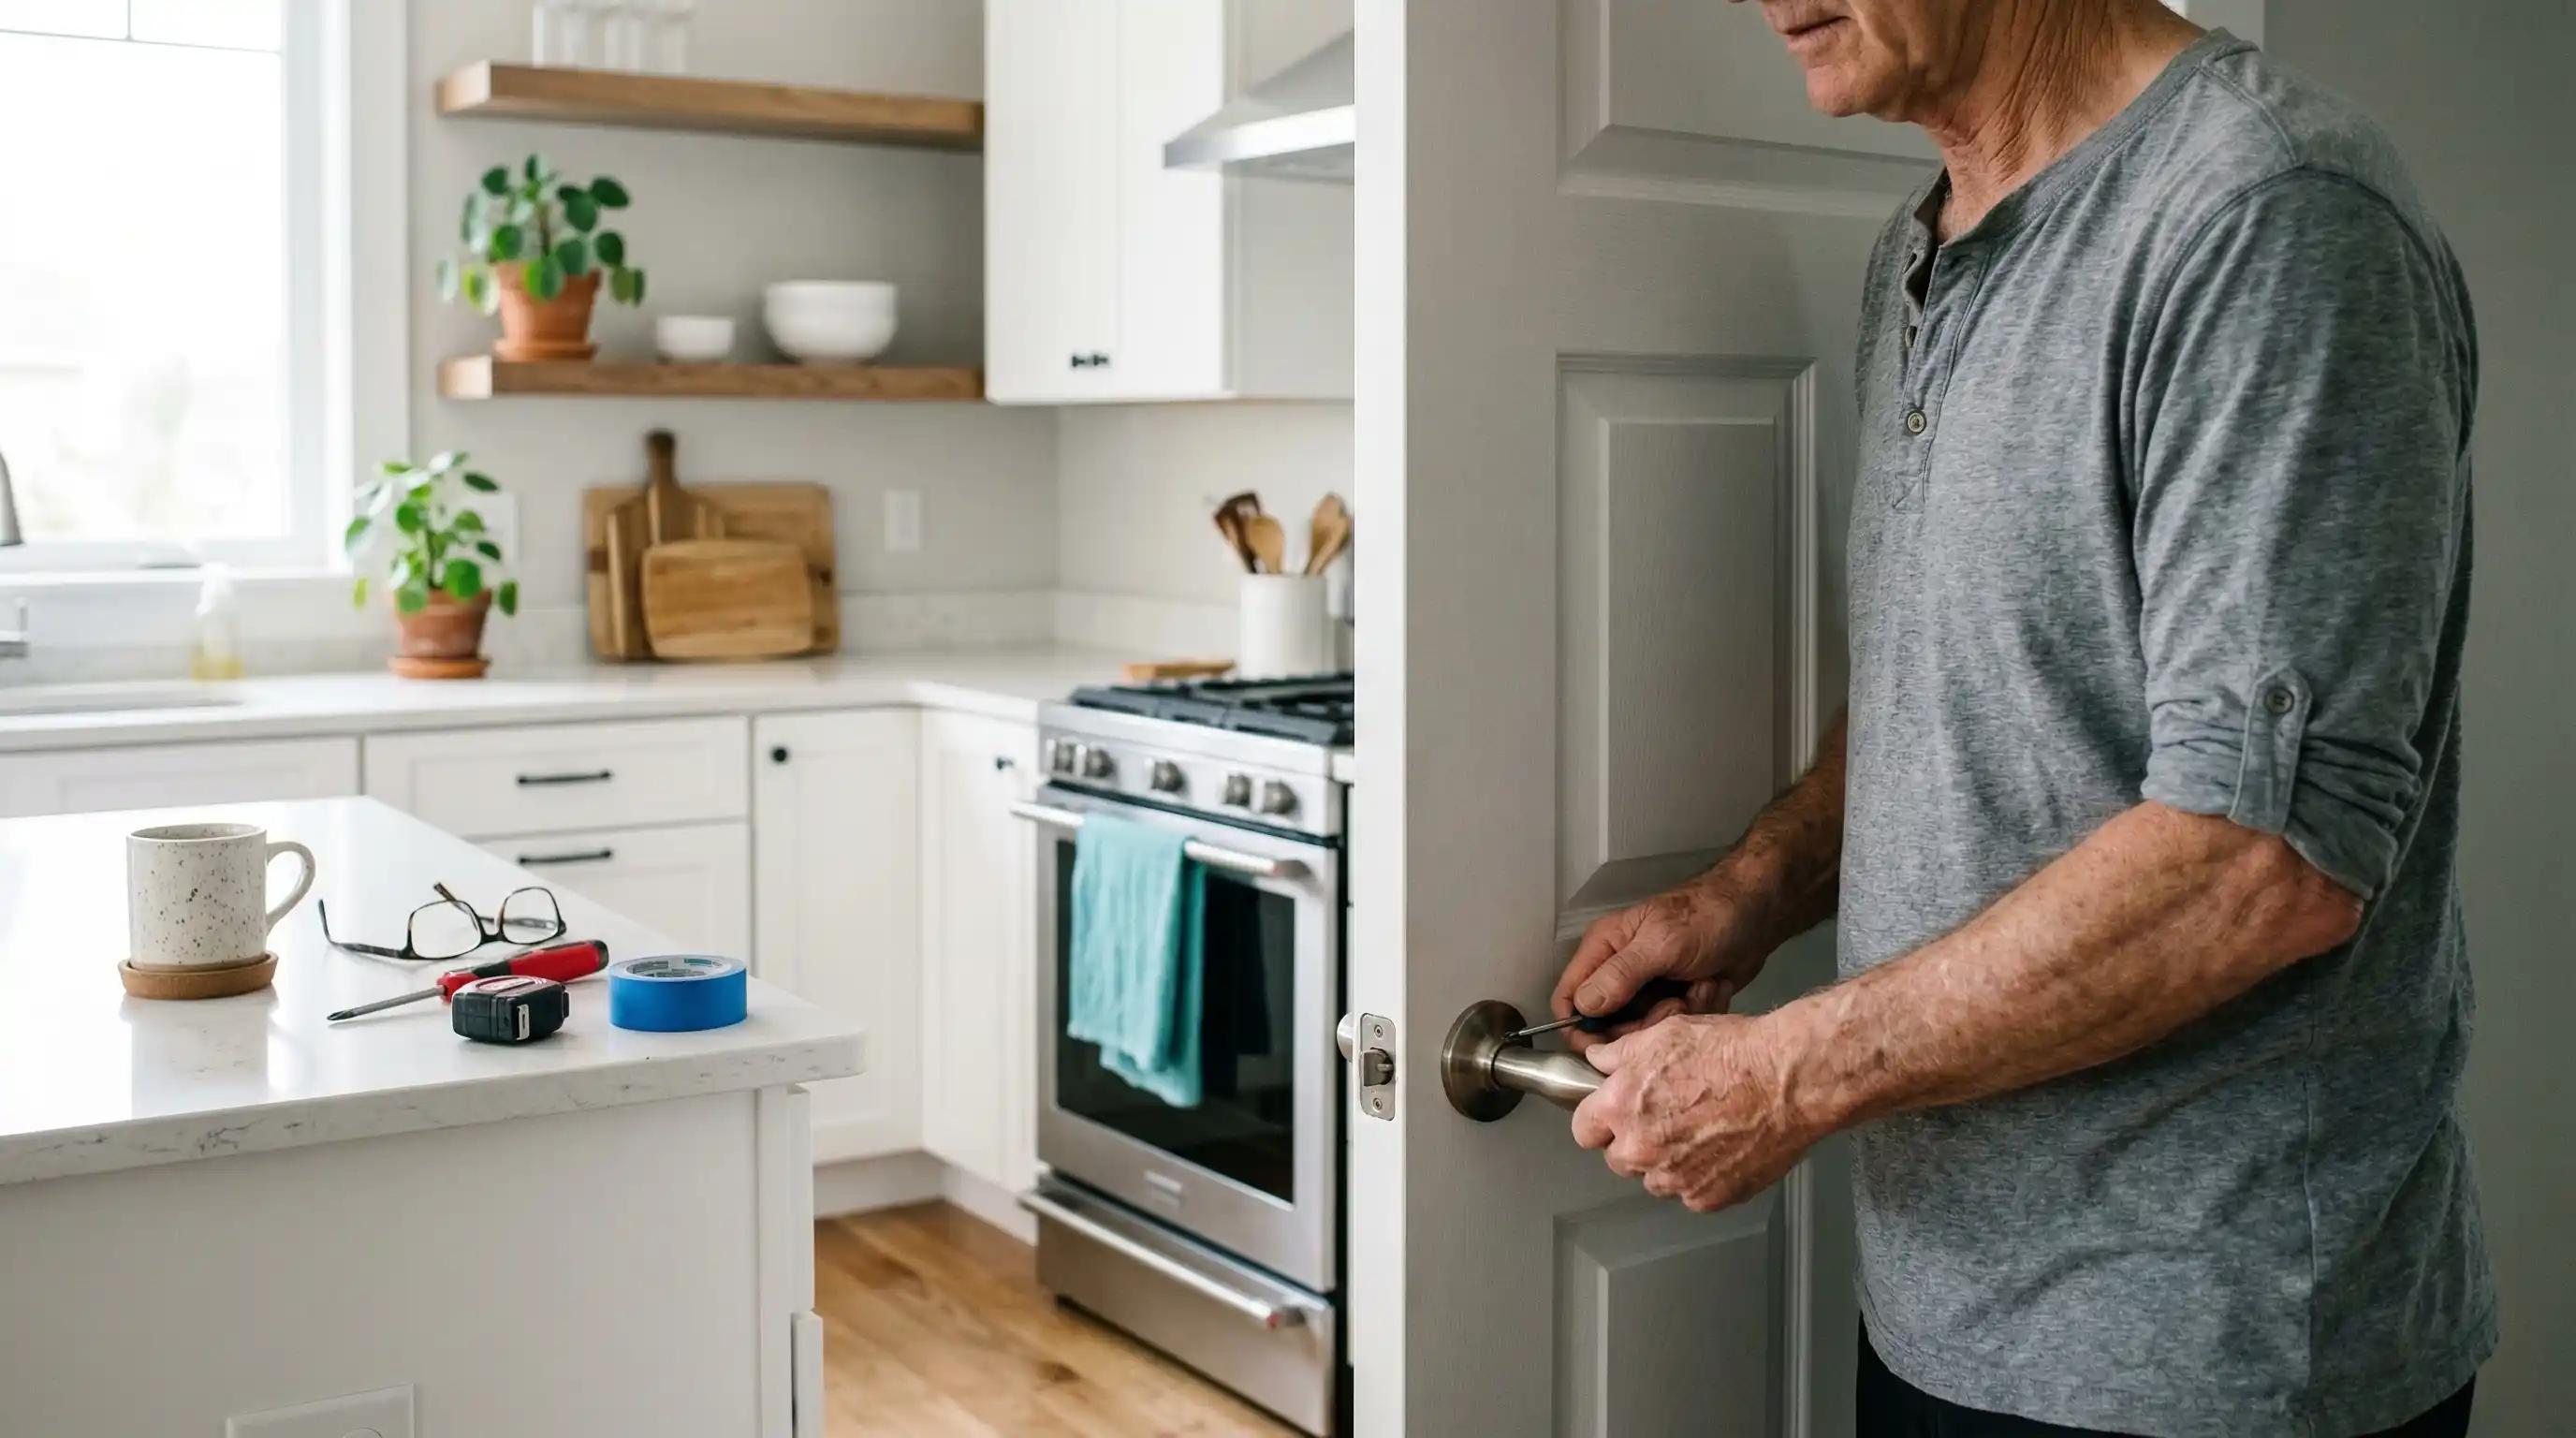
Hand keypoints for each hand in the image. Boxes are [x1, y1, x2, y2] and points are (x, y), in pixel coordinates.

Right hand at [1551, 881, 1771, 1052]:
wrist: (1758, 915)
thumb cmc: (1707, 917)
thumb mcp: (1662, 944)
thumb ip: (1620, 975)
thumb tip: (1582, 1007)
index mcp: (1604, 950)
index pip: (1568, 999)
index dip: (1578, 1028)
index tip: (1605, 1047)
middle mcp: (1619, 973)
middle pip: (1608, 1026)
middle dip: (1642, 1025)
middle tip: (1673, 1004)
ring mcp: (1649, 990)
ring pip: (1644, 1032)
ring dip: (1675, 1016)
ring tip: (1698, 988)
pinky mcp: (1677, 1002)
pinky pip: (1674, 1029)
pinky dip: (1696, 1013)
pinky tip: (1711, 988)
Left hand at [1569, 1013, 1819, 1212]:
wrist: (1787, 1081)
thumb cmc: (1732, 1053)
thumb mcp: (1665, 1034)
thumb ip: (1620, 1054)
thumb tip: (1598, 1060)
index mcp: (1622, 1107)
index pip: (1584, 1130)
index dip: (1599, 1120)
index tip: (1614, 1115)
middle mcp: (1642, 1149)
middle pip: (1618, 1159)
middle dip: (1634, 1142)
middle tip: (1666, 1117)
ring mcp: (1675, 1179)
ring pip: (1655, 1179)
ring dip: (1667, 1163)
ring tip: (1700, 1131)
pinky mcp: (1708, 1198)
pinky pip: (1691, 1193)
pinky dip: (1701, 1177)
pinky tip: (1722, 1147)